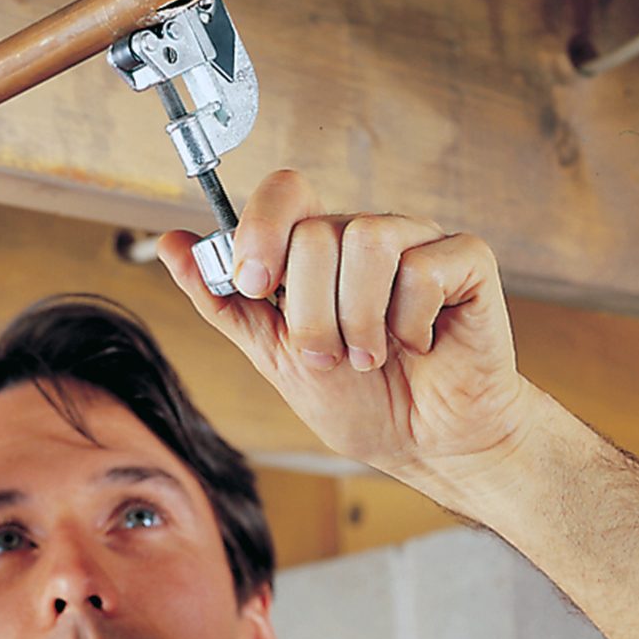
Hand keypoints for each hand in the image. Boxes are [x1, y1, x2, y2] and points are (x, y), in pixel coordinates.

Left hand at [157, 170, 539, 501]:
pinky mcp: (467, 261)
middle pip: (316, 232)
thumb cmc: (360, 401)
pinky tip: (419, 344)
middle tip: (328, 355)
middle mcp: (365, 235)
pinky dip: (410, 321)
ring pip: (368, 240)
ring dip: (358, 320)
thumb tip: (172, 244)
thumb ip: (223, 300)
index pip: (285, 192)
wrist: (426, 446)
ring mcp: (418, 242)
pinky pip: (424, 266)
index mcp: (318, 250)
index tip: (256, 286)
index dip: (262, 230)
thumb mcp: (272, 354)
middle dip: (310, 314)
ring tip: (371, 357)